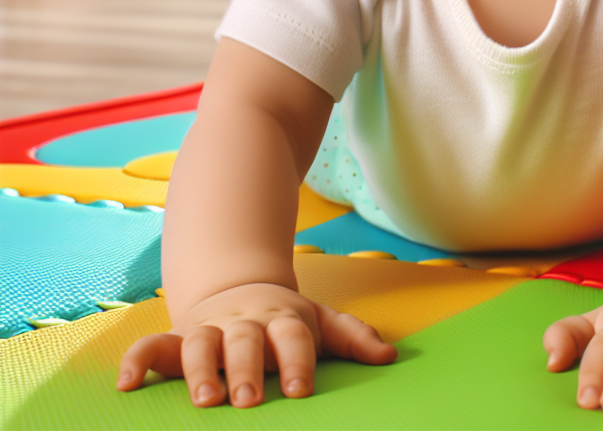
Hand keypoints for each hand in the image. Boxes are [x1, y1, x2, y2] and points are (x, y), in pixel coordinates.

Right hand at [117, 283, 396, 407]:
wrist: (239, 288)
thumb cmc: (285, 320)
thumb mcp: (321, 321)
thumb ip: (352, 336)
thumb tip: (390, 356)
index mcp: (282, 318)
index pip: (293, 336)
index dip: (297, 360)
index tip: (301, 390)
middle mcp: (244, 322)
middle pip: (245, 340)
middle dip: (247, 368)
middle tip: (250, 401)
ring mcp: (208, 328)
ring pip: (200, 343)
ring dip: (200, 370)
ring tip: (205, 400)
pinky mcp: (176, 338)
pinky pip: (151, 346)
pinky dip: (136, 360)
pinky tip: (126, 384)